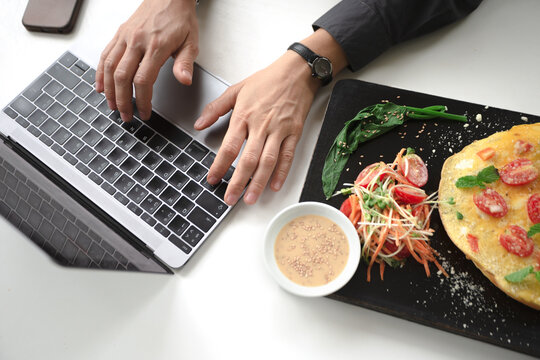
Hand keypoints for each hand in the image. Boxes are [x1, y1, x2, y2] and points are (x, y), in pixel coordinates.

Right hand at [95, 0, 197, 121]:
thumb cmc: (180, 19)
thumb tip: (184, 80)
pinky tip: (100, 86)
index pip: (144, 80)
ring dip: (109, 90)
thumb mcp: (191, 42)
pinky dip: (100, 73)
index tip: (145, 112)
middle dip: (123, 101)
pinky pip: (105, 55)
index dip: (143, 100)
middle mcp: (137, 41)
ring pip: (109, 67)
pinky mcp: (119, 34)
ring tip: (113, 106)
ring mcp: (125, 37)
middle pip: (122, 77)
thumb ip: (185, 63)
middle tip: (126, 116)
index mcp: (156, 46)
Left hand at [194, 52, 319, 204]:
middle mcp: (261, 125)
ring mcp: (279, 130)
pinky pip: (288, 156)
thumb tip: (199, 124)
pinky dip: (282, 172)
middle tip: (230, 198)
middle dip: (238, 182)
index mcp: (244, 115)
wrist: (296, 72)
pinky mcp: (294, 133)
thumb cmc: (267, 80)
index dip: (219, 165)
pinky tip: (275, 186)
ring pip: (267, 161)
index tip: (213, 178)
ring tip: (250, 198)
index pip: (229, 146)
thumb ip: (216, 108)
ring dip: (258, 182)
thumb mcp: (236, 89)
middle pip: (248, 159)